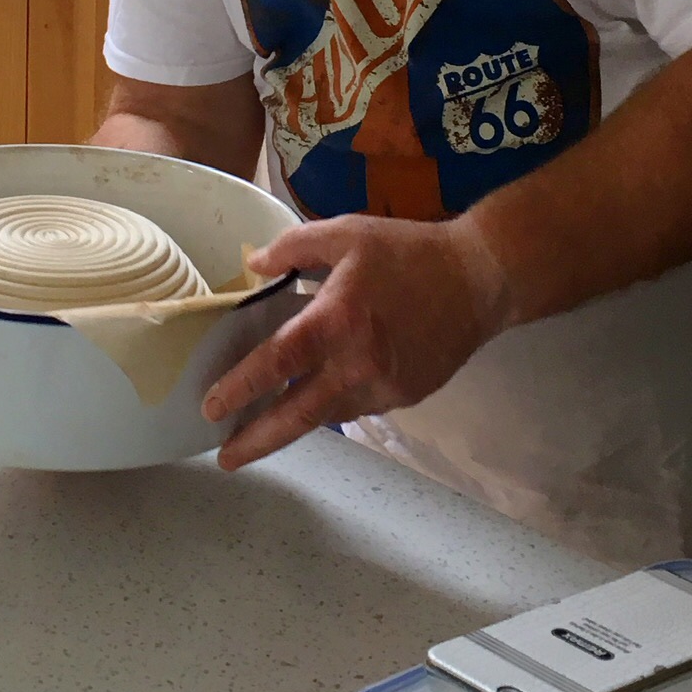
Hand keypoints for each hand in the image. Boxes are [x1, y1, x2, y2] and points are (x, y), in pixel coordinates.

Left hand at [205, 213, 509, 469]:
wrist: (480, 279)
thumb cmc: (407, 251)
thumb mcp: (344, 233)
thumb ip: (292, 248)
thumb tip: (251, 264)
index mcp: (338, 319)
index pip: (278, 363)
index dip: (241, 387)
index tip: (211, 406)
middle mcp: (359, 362)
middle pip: (299, 414)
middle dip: (258, 440)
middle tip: (224, 458)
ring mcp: (385, 386)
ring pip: (327, 415)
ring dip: (292, 427)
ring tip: (258, 434)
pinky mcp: (406, 397)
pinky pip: (357, 406)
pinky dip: (331, 406)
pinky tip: (315, 399)